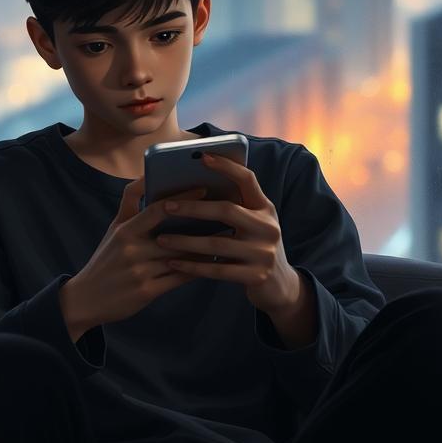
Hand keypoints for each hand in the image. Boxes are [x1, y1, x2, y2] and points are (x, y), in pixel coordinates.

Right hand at [62, 176, 210, 336]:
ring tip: (225, 237)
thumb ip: (130, 204)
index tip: (203, 189)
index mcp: (125, 229)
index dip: (182, 199)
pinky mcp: (146, 292)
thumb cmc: (106, 258)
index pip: (156, 209)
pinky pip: (178, 279)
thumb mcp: (113, 228)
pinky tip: (212, 263)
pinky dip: (196, 270)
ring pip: (180, 257)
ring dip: (204, 248)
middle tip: (225, 214)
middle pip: (173, 234)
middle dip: (200, 225)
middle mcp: (132, 249)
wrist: (86, 298)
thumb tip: (146, 176)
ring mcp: (139, 271)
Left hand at [153, 152, 300, 317]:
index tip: (203, 157)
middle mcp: (267, 227)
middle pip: (226, 210)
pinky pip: (216, 270)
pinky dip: (192, 266)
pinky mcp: (256, 276)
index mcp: (265, 208)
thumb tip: (192, 188)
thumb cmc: (254, 246)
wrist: (280, 285)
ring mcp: (263, 253)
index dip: (227, 166)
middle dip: (193, 208)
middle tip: (165, 206)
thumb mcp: (252, 223)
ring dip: (185, 241)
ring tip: (161, 239)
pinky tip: (173, 262)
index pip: (247, 180)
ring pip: (217, 243)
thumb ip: (234, 207)